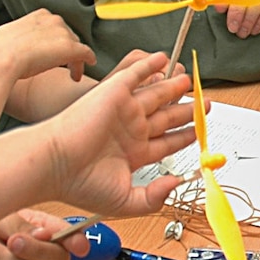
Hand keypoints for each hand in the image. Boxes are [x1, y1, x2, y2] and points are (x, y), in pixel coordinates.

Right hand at [0, 8, 94, 82]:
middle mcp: (54, 21)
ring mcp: (63, 33)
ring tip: (73, 73)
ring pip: (77, 46)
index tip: (53, 52)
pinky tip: (86, 67)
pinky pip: (86, 53)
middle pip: (69, 36)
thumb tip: (18, 48)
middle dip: (68, 50)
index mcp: (40, 16)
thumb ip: (21, 38)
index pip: (56, 28)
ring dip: (75, 59)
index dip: (57, 41)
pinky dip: (88, 59)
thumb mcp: (10, 36)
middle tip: (66, 66)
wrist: (0, 58)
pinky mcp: (71, 48)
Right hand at [37, 51, 194, 217]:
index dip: (186, 137)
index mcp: (134, 153)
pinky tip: (163, 58)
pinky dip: (150, 64)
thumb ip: (153, 198)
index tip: (200, 132)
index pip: (168, 143)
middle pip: (167, 117)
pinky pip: (136, 74)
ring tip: (189, 80)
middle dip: (187, 111)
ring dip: (174, 86)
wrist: (54, 164)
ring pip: (157, 95)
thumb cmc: (79, 183)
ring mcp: (124, 110)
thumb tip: (176, 184)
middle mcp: (131, 130)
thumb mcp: (125, 201)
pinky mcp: (114, 92)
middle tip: (205, 104)